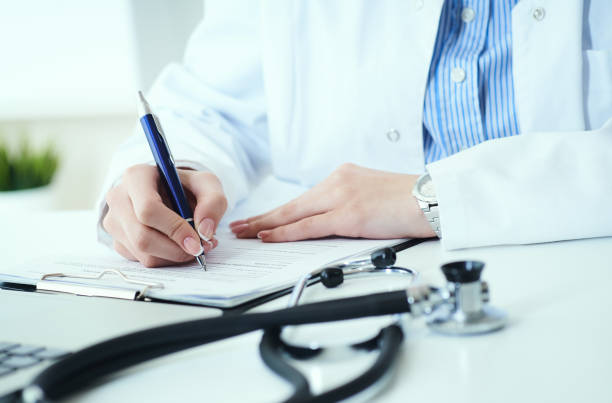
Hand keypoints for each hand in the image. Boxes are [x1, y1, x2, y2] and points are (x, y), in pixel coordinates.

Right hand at [102, 164, 226, 266]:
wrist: (172, 193)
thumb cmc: (186, 187)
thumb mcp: (207, 184)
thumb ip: (213, 202)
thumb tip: (204, 231)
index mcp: (136, 176)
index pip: (148, 209)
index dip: (174, 229)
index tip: (196, 241)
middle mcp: (118, 198)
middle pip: (142, 236)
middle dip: (176, 249)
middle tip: (199, 249)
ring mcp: (114, 222)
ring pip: (143, 253)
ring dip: (174, 256)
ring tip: (193, 245)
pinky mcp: (118, 241)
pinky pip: (142, 260)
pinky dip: (166, 259)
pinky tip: (178, 246)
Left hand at [230, 163, 434, 241]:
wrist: (433, 198)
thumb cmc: (409, 201)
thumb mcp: (373, 194)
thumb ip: (350, 203)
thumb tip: (333, 220)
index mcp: (343, 176)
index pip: (303, 198)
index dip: (279, 211)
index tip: (260, 218)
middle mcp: (337, 182)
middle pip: (291, 205)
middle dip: (262, 217)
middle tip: (238, 225)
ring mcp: (342, 197)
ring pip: (294, 214)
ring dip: (265, 225)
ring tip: (244, 233)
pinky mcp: (349, 215)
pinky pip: (309, 226)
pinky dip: (285, 232)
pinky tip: (268, 237)